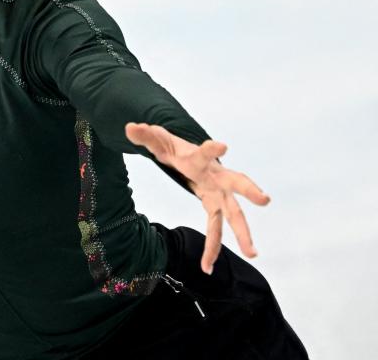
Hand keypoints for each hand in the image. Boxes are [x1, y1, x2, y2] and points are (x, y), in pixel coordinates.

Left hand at [124, 122, 270, 274]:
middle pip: (238, 182)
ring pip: (234, 213)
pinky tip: (208, 267)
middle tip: (265, 199)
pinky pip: (216, 229)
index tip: (222, 146)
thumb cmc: (176, 149)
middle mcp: (217, 176)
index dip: (212, 149)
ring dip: (243, 233)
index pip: (205, 152)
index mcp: (200, 158)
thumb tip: (130, 128)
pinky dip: (212, 249)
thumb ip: (145, 136)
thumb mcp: (158, 142)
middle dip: (250, 190)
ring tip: (253, 254)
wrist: (190, 157)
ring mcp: (220, 194)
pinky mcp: (215, 207)